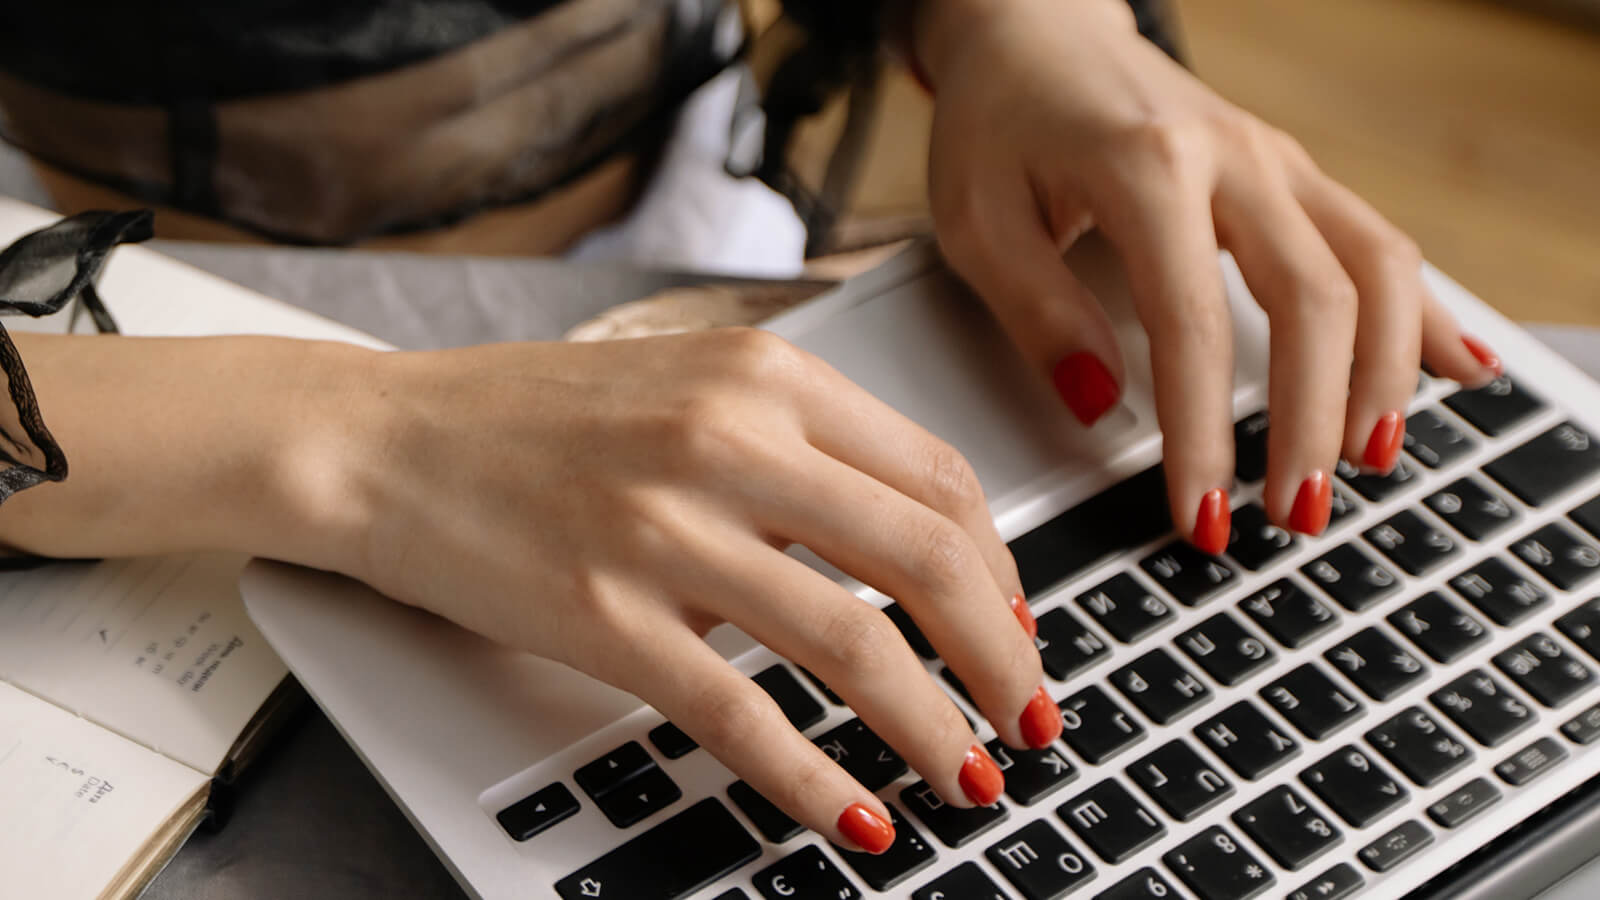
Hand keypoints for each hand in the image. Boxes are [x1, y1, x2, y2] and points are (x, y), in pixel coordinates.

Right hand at [318, 330, 1057, 851]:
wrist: (386, 439)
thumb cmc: (535, 417)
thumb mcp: (691, 385)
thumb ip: (802, 446)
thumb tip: (914, 544)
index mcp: (764, 376)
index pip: (939, 478)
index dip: (1000, 571)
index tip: (1015, 626)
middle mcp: (727, 441)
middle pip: (924, 561)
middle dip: (1002, 658)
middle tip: (1027, 716)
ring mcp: (664, 531)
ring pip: (853, 646)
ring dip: (935, 729)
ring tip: (968, 777)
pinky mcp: (604, 617)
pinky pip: (742, 716)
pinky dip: (817, 781)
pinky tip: (855, 818)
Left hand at [914, 0, 1503, 546]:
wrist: (1036, 31)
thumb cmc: (998, 122)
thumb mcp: (978, 220)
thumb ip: (1039, 314)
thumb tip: (1104, 407)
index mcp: (1145, 167)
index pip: (1193, 325)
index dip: (1204, 434)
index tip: (1205, 515)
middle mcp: (1231, 156)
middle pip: (1316, 298)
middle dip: (1313, 419)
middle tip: (1298, 513)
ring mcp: (1276, 159)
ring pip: (1377, 263)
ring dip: (1384, 373)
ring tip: (1367, 462)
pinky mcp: (1293, 172)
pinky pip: (1380, 239)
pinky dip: (1422, 312)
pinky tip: (1455, 368)